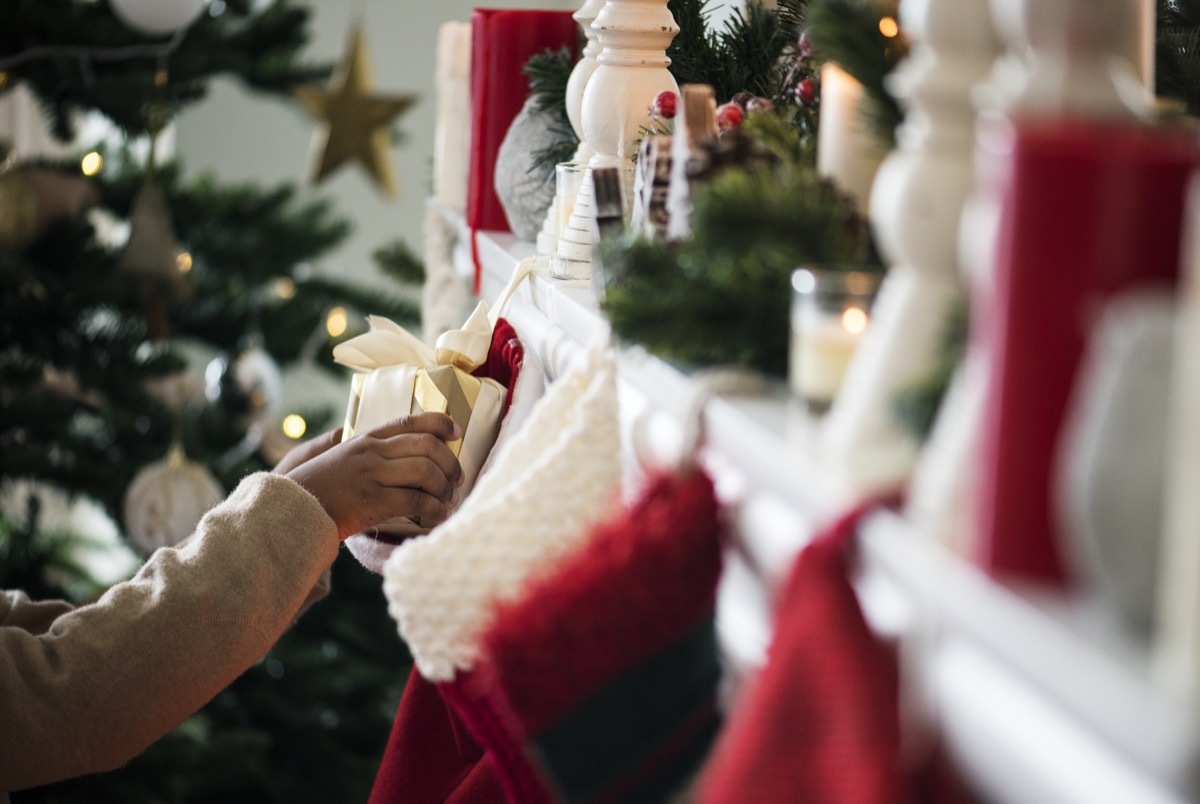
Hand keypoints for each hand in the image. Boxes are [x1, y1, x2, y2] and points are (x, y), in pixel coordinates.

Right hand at [285, 413, 463, 540]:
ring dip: (445, 487)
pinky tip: (438, 516)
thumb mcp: (343, 458)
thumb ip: (370, 452)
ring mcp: (373, 475)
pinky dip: (434, 509)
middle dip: (450, 463)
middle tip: (458, 479)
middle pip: (427, 446)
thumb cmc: (320, 488)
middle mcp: (372, 452)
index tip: (457, 432)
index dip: (440, 423)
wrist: (292, 509)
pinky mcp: (373, 501)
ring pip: (425, 471)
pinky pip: (415, 501)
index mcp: (366, 439)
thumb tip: (402, 453)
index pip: (410, 421)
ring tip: (449, 500)